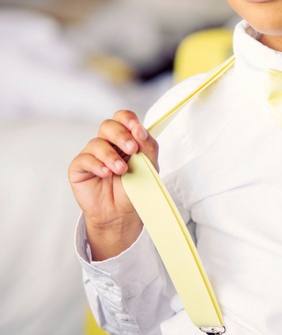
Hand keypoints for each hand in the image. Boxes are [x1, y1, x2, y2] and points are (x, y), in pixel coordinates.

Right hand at [68, 110, 158, 259]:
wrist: (122, 215)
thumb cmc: (135, 190)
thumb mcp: (149, 167)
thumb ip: (148, 147)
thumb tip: (141, 130)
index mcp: (125, 140)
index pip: (123, 119)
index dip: (128, 120)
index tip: (137, 129)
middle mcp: (108, 145)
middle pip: (108, 126)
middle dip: (121, 135)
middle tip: (132, 150)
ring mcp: (92, 155)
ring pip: (96, 143)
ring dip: (111, 156)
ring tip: (121, 170)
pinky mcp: (79, 168)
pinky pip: (84, 159)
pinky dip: (97, 165)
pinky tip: (106, 174)